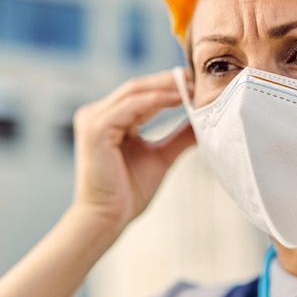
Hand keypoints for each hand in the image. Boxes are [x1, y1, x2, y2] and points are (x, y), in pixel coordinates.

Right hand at [72, 69, 194, 231]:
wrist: (109, 218)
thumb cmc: (129, 192)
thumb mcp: (161, 156)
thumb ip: (179, 136)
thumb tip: (203, 121)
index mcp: (109, 119)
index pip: (140, 93)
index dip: (168, 85)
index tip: (196, 82)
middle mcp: (97, 114)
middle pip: (137, 87)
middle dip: (169, 80)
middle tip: (197, 78)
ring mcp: (93, 119)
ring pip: (135, 92)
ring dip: (166, 87)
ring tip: (192, 86)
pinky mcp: (96, 128)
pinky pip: (131, 106)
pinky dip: (156, 100)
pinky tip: (178, 99)